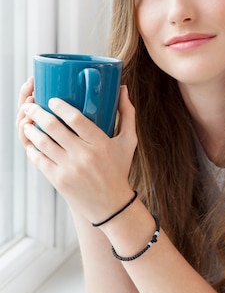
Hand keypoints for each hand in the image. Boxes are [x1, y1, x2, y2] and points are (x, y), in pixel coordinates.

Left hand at [16, 83, 137, 222]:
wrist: (111, 205)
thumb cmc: (119, 169)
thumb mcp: (129, 141)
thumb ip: (127, 113)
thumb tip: (124, 88)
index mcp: (100, 143)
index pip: (75, 118)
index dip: (59, 106)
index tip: (51, 100)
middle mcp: (84, 155)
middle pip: (54, 127)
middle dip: (37, 112)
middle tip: (30, 105)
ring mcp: (69, 169)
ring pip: (43, 142)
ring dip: (31, 129)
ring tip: (27, 122)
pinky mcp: (59, 180)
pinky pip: (39, 160)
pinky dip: (32, 149)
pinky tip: (31, 142)